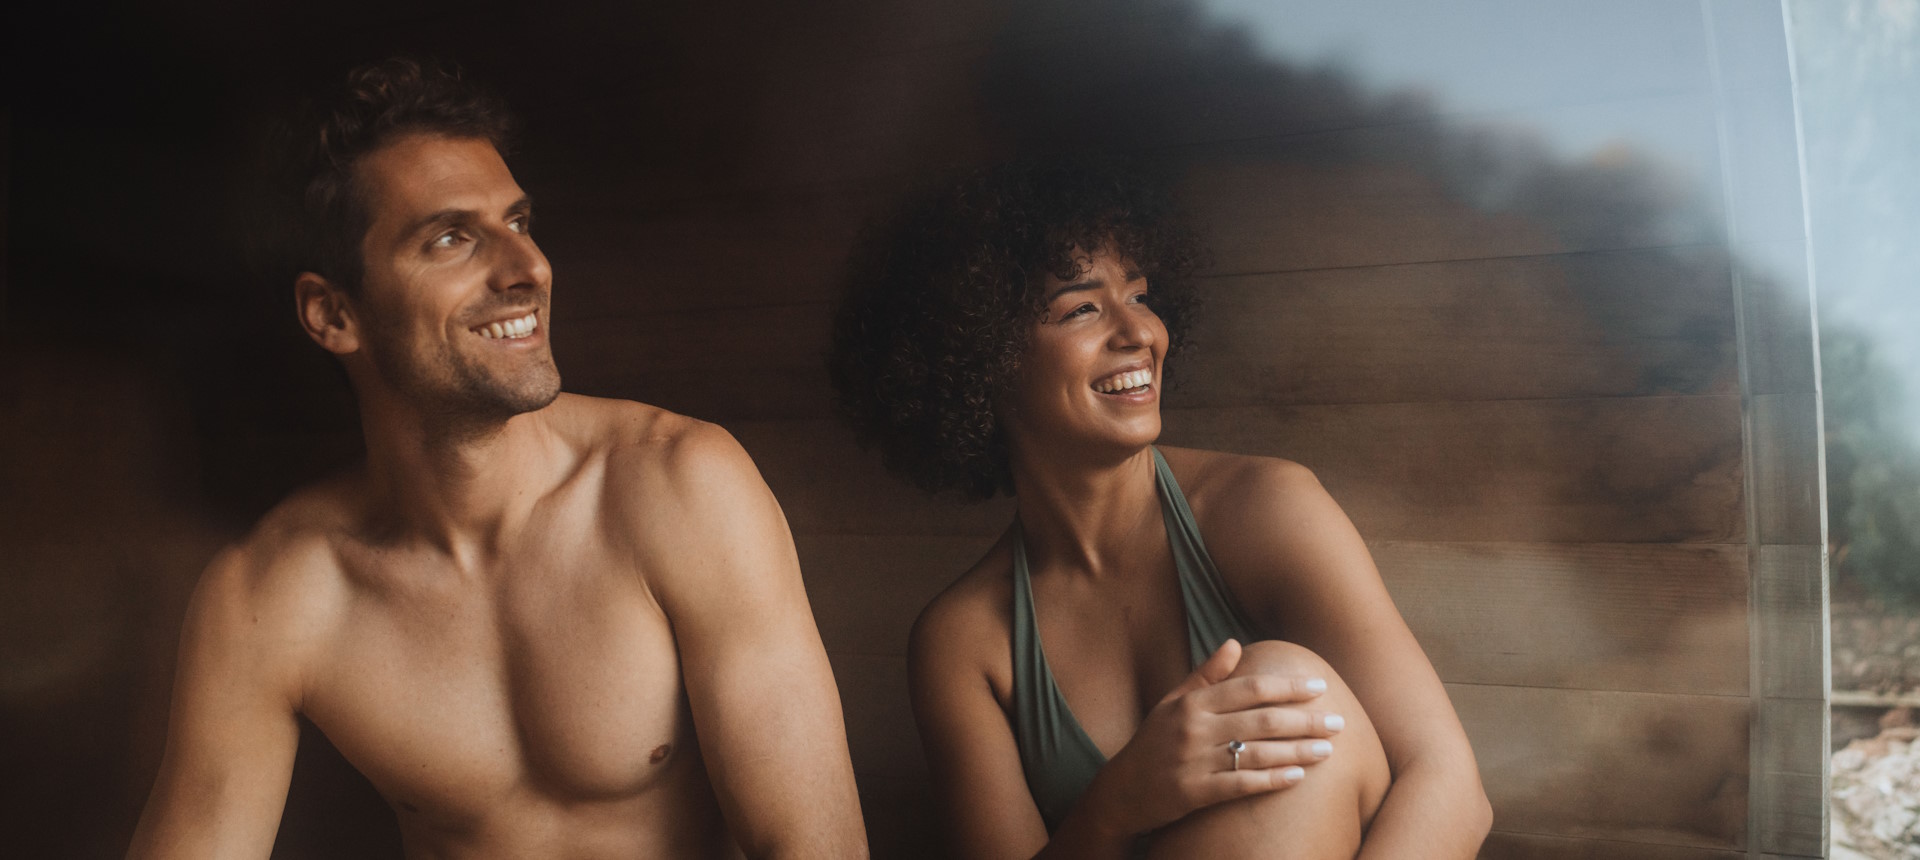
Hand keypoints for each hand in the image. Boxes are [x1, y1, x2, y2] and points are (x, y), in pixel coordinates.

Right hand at [1079, 639, 1344, 837]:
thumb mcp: (1172, 703)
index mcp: (1192, 703)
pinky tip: (1298, 777)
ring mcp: (1194, 761)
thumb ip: (1205, 675)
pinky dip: (1272, 780)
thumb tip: (1235, 643)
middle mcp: (1194, 728)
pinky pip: (1242, 784)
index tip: (1319, 687)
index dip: (1288, 687)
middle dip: (1304, 720)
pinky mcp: (1195, 793)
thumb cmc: (1153, 743)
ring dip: (1297, 751)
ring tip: (1328, 749)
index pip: (1250, 688)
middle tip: (1338, 720)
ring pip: (1257, 753)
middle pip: (1261, 720)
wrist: (1121, 791)